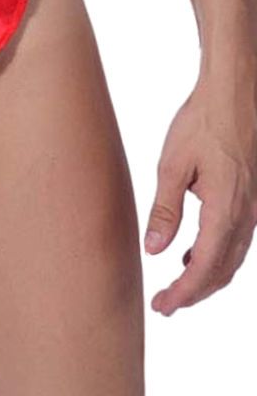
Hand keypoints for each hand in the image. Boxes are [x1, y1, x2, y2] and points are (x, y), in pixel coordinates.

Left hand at [144, 67, 256, 315]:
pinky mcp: (250, 198)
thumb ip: (165, 209)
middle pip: (222, 270)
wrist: (233, 95)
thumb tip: (154, 250)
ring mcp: (252, 208)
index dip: (185, 292)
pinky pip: (236, 240)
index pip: (205, 267)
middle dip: (194, 293)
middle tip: (165, 306)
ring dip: (206, 277)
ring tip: (176, 287)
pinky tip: (192, 253)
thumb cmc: (201, 124)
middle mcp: (245, 215)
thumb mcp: (172, 165)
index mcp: (225, 210)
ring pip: (232, 258)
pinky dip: (216, 256)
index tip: (163, 307)